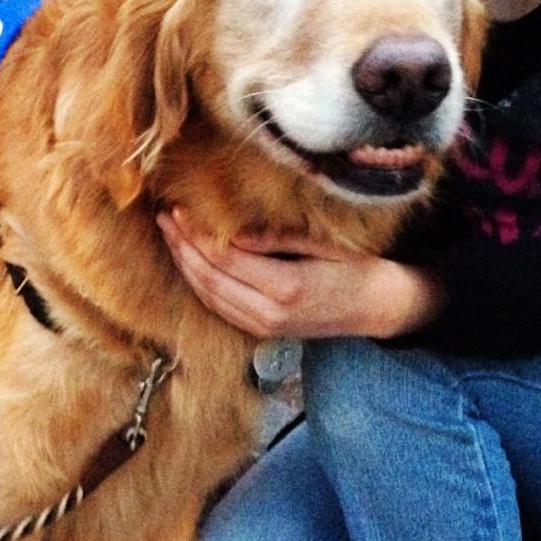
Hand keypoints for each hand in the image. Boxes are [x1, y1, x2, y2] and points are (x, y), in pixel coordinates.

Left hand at [156, 208, 446, 339]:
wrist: (375, 308)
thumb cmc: (354, 267)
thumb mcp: (320, 244)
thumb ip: (275, 239)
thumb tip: (230, 232)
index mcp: (286, 287)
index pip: (225, 258)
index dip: (197, 234)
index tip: (180, 209)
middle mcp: (269, 313)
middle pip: (209, 278)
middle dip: (182, 247)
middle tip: (165, 218)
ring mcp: (263, 327)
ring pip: (208, 296)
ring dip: (185, 265)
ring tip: (171, 236)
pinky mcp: (261, 332)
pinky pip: (219, 308)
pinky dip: (199, 284)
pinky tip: (190, 262)